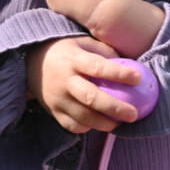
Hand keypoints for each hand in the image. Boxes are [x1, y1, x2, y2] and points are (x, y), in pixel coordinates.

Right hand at [26, 36, 141, 132]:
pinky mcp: (53, 111)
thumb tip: (131, 62)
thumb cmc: (67, 50)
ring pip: (82, 116)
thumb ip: (105, 52)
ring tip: (120, 123)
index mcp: (73, 59)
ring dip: (103, 123)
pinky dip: (87, 128)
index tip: (138, 78)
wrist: (31, 62)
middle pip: (91, 97)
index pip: (98, 67)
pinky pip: (71, 125)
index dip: (118, 73)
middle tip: (134, 114)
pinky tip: (100, 124)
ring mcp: (57, 98)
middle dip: (114, 108)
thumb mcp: (83, 42)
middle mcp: (64, 80)